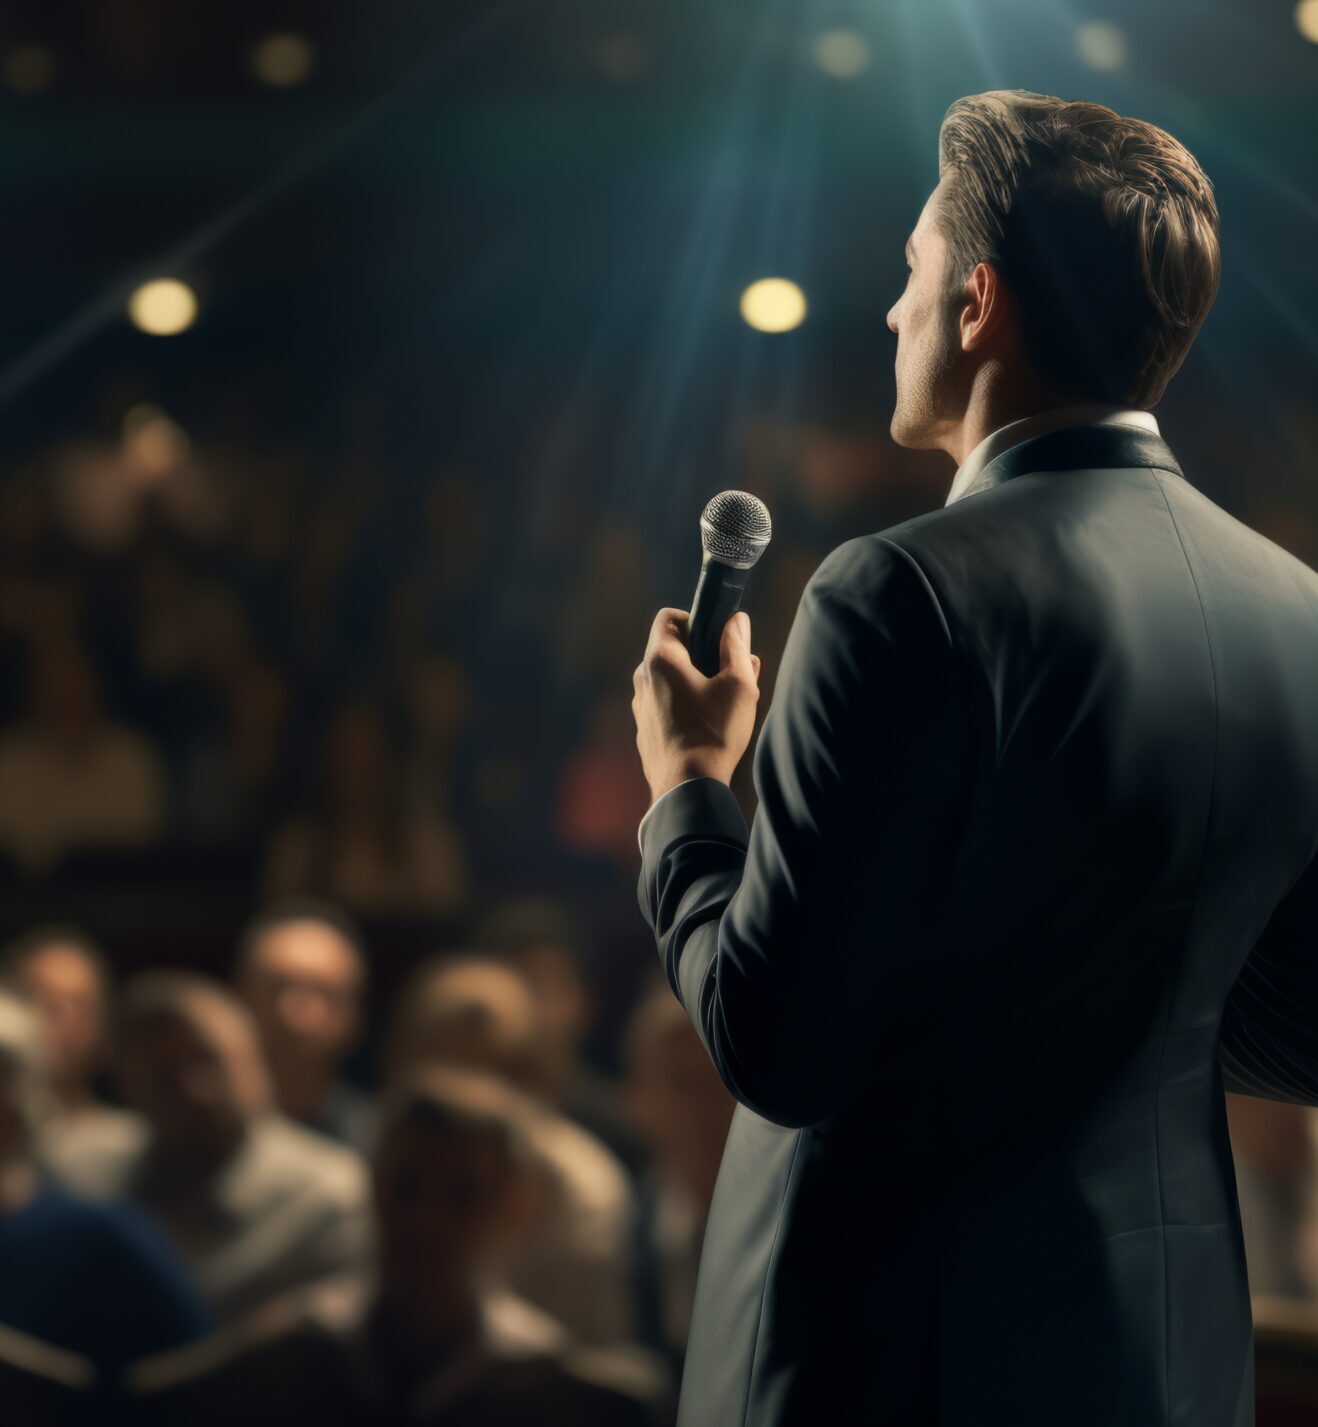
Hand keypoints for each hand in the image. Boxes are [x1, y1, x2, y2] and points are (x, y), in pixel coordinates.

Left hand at [632, 607, 761, 804]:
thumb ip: (737, 646)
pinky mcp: (646, 730)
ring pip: (670, 680)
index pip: (669, 617)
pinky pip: (666, 705)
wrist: (687, 789)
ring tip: (723, 705)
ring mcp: (641, 706)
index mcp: (660, 660)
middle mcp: (643, 679)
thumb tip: (737, 621)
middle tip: (731, 675)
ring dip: (695, 683)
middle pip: (672, 650)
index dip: (696, 620)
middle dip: (703, 656)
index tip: (717, 640)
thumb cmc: (714, 734)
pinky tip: (708, 727)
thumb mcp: (739, 684)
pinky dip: (685, 706)